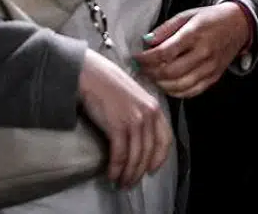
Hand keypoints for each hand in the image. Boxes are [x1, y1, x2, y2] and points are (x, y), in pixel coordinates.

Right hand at [77, 48, 171, 187]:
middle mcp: (149, 115)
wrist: (92, 74)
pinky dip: (117, 168)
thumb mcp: (134, 97)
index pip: (165, 139)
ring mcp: (134, 120)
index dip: (159, 158)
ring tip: (121, 183)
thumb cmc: (109, 84)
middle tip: (131, 182)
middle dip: (140, 171)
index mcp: (154, 107)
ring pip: (136, 157)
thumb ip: (141, 113)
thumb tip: (138, 137)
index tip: (152, 169)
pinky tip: (112, 174)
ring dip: (128, 174)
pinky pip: (120, 154)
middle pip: (149, 152)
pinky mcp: (118, 126)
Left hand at [132, 3, 251, 98]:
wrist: (239, 25)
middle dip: (150, 73)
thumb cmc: (210, 18)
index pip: (164, 52)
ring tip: (152, 77)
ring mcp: (210, 67)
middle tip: (141, 69)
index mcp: (195, 33)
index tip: (137, 58)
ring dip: (161, 84)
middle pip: (170, 72)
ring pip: (179, 85)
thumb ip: (166, 29)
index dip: (146, 59)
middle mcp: (204, 52)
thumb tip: (147, 41)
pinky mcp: (214, 77)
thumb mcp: (187, 15)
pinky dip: (176, 92)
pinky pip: (192, 91)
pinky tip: (167, 85)